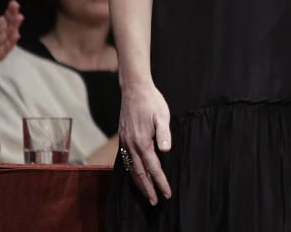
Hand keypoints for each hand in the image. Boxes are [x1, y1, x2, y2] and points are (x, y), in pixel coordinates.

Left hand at [0, 0, 22, 79]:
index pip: (4, 20)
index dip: (9, 12)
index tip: (13, 3)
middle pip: (8, 26)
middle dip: (13, 16)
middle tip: (16, 5)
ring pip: (8, 37)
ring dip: (14, 27)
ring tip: (19, 17)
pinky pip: (3, 50)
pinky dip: (10, 43)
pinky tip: (16, 36)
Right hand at [118, 81, 171, 204]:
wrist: (134, 89)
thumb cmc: (152, 101)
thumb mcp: (162, 115)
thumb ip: (164, 133)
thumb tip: (166, 150)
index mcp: (143, 142)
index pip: (153, 168)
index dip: (160, 182)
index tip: (166, 194)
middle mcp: (131, 145)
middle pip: (140, 173)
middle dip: (147, 188)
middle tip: (154, 201)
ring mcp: (125, 142)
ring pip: (132, 168)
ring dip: (139, 182)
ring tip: (146, 193)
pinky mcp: (123, 138)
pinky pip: (127, 160)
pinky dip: (132, 171)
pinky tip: (135, 174)